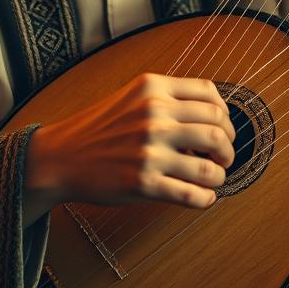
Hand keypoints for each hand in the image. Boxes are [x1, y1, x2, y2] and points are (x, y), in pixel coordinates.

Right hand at [25, 73, 235, 217]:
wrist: (60, 156)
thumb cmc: (99, 127)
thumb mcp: (133, 96)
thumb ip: (170, 99)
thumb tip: (214, 116)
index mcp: (154, 89)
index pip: (211, 95)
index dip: (225, 114)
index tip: (223, 127)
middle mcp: (155, 116)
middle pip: (218, 129)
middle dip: (228, 146)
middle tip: (223, 156)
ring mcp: (150, 151)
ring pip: (211, 165)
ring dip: (220, 174)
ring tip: (213, 176)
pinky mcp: (144, 183)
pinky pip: (193, 195)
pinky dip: (206, 198)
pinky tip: (203, 197)